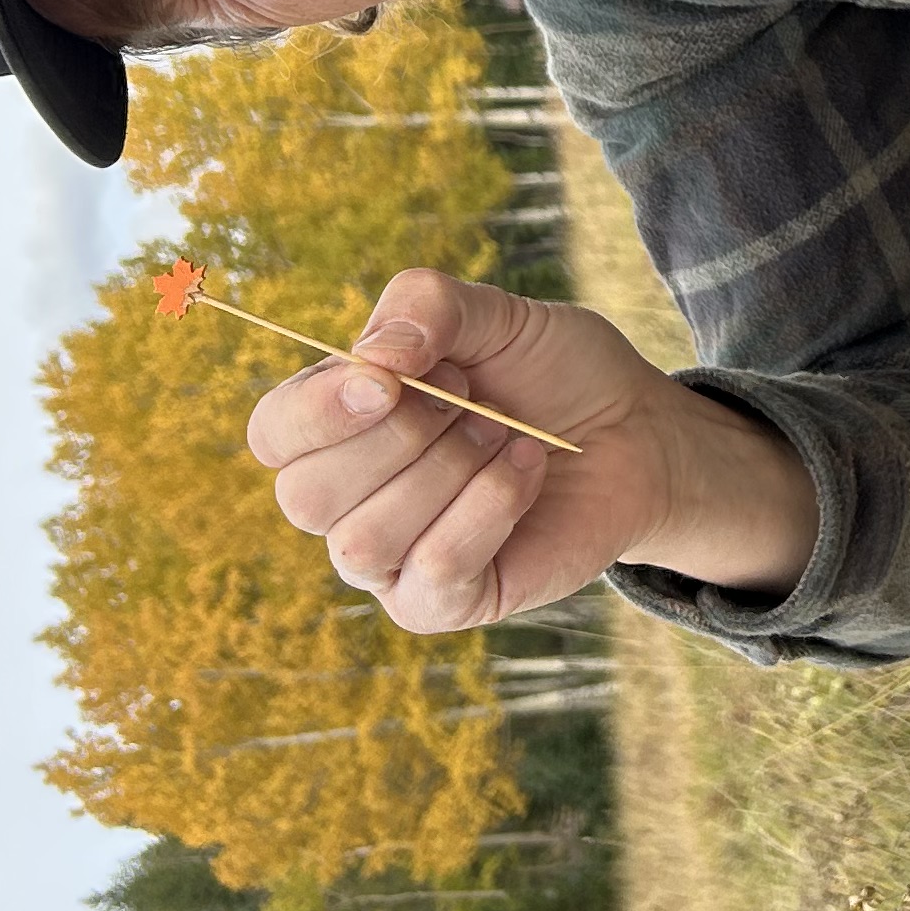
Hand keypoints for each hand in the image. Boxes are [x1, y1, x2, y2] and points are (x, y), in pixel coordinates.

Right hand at [248, 270, 814, 630]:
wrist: (636, 431)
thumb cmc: (552, 373)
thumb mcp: (497, 314)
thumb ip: (426, 306)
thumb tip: (373, 358)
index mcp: (339, 423)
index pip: (273, 434)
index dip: (316, 411)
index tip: (388, 381)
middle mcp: (346, 499)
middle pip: (305, 495)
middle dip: (401, 437)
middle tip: (474, 401)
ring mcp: (388, 560)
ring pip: (362, 541)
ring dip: (448, 473)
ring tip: (503, 436)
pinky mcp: (438, 603)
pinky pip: (433, 570)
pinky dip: (489, 508)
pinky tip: (525, 472)